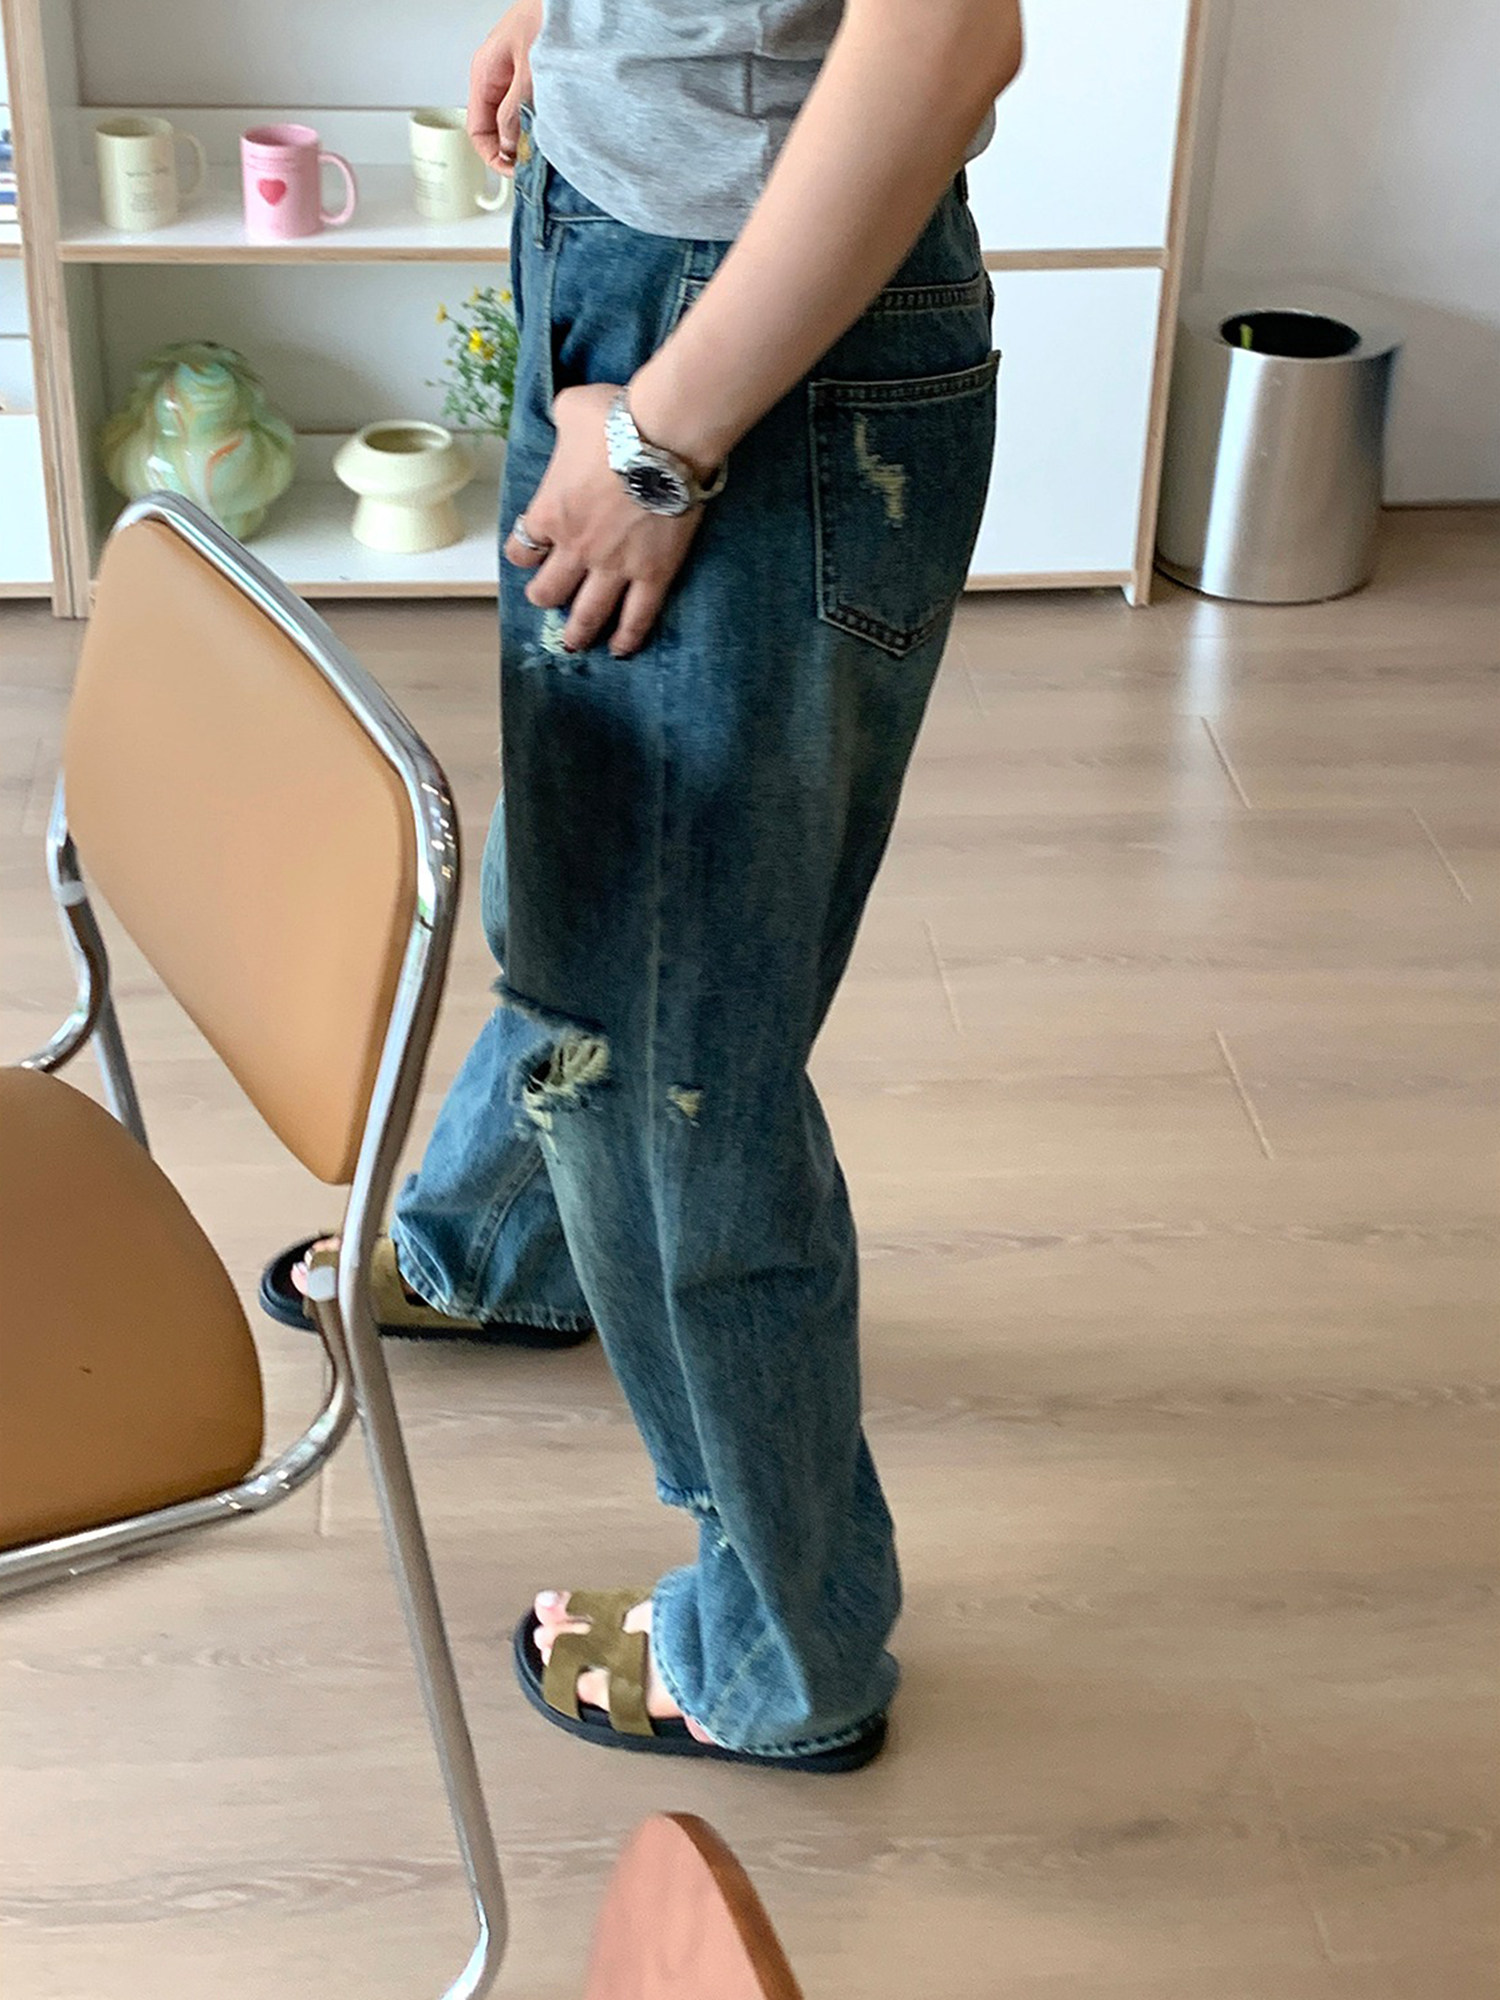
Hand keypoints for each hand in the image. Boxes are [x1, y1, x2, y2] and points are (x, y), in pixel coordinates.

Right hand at [468, 0, 541, 172]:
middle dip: (512, 149)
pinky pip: (533, 109)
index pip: (477, 130)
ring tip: (545, 149)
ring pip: (516, 120)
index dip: (493, 156)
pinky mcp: (537, 77)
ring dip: (530, 137)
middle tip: (532, 165)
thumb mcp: (528, 70)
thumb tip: (510, 144)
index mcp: (485, 74)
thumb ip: (516, 110)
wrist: (571, 1)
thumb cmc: (545, 15)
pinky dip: (542, 124)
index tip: (513, 172)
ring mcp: (517, 77)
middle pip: (496, 129)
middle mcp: (498, 77)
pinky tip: (554, 131)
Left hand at [504, 384, 702, 657]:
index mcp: (549, 513)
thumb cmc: (616, 418)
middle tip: (549, 599)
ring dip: (578, 633)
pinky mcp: (653, 575)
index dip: (522, 554)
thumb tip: (569, 415)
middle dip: (546, 597)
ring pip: (589, 614)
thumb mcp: (572, 409)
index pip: (522, 548)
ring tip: (575, 644)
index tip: (528, 554)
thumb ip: (562, 422)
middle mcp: (575, 549)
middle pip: (549, 591)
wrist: (664, 436)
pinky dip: (628, 637)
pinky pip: (637, 617)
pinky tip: (621, 650)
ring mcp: (614, 567)